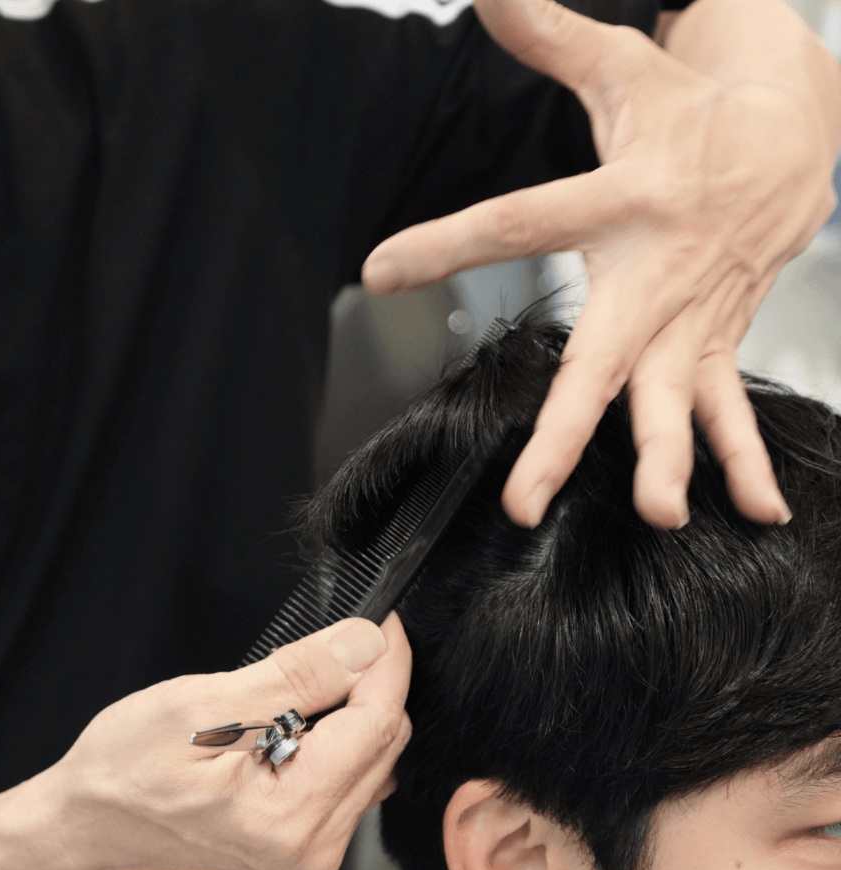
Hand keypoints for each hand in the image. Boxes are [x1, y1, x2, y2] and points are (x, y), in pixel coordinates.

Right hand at [42, 614, 411, 869]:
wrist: (89, 822)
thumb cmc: (126, 767)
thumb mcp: (204, 703)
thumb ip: (298, 675)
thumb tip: (365, 643)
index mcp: (289, 816)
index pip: (377, 722)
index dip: (386, 660)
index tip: (379, 617)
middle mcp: (312, 847)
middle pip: (384, 741)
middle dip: (371, 681)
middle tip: (338, 639)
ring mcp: (311, 852)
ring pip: (373, 757)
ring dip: (354, 708)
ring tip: (304, 683)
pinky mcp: (306, 844)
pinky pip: (351, 776)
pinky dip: (338, 737)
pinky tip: (300, 718)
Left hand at [362, 0, 840, 529]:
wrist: (794, 138)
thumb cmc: (690, 116)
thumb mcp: (620, 71)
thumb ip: (549, 36)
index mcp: (619, 202)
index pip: (518, 221)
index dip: (449, 241)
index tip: (383, 269)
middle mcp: (654, 274)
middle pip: (599, 362)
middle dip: (562, 434)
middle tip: (524, 502)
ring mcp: (692, 318)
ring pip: (672, 401)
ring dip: (666, 460)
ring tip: (658, 514)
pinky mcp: (717, 343)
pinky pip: (729, 409)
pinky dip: (746, 458)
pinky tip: (757, 513)